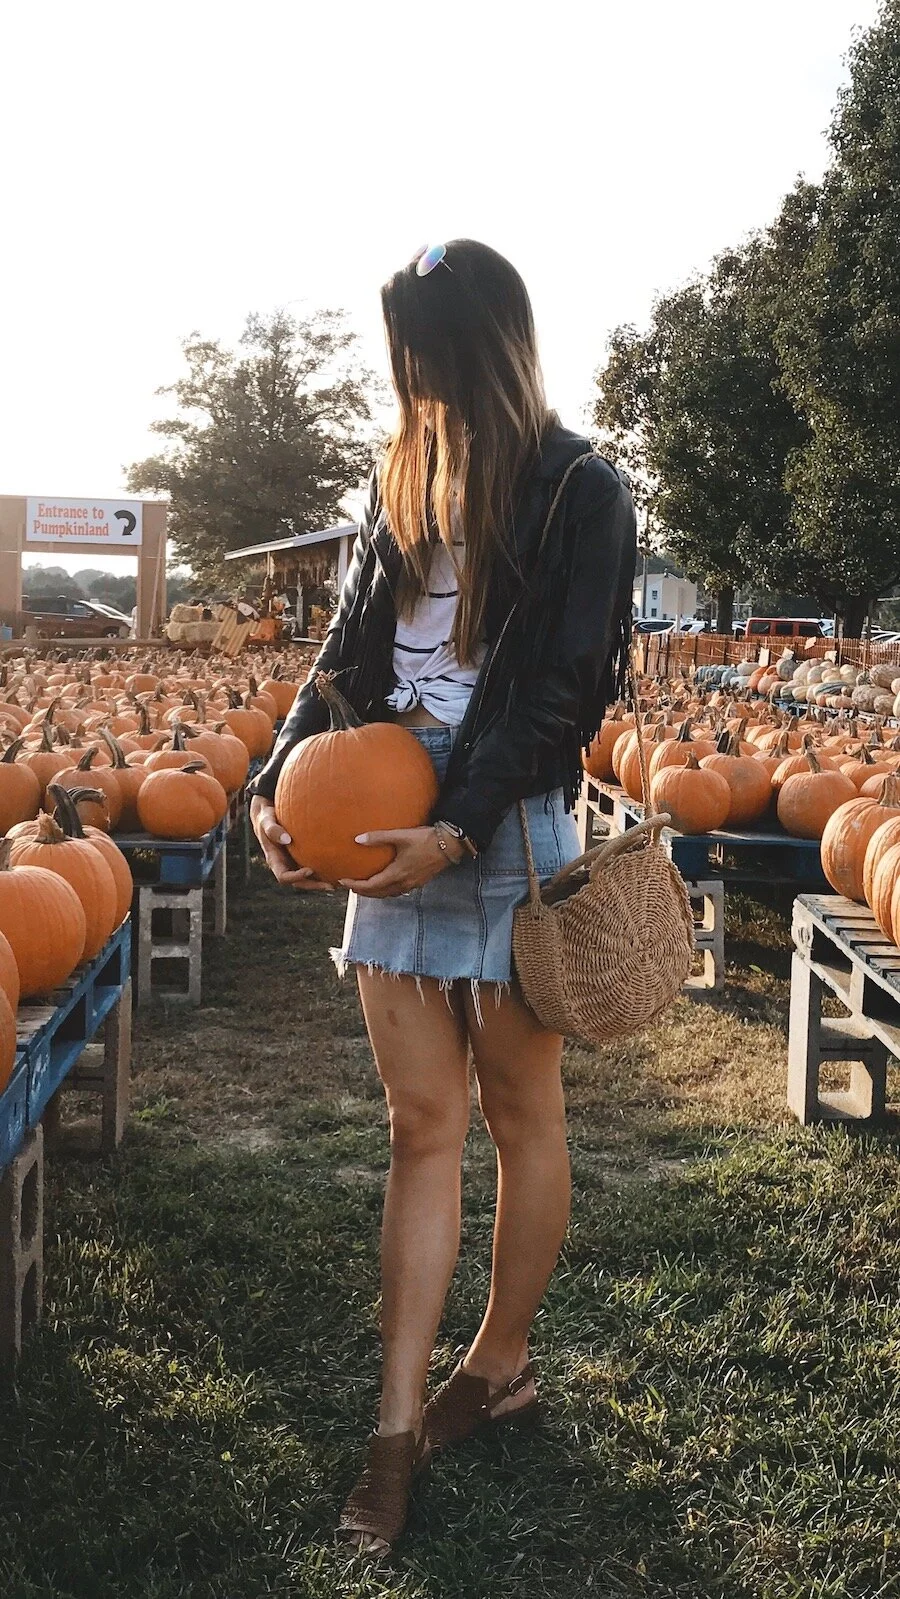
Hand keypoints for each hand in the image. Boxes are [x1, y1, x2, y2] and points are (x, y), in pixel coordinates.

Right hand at [250, 796, 333, 891]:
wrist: (269, 815)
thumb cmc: (267, 817)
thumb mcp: (266, 821)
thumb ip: (273, 830)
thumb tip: (287, 839)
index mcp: (275, 861)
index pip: (284, 877)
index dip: (297, 877)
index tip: (310, 870)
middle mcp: (285, 865)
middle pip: (299, 883)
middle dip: (314, 885)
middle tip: (331, 885)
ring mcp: (294, 862)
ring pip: (309, 878)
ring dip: (322, 882)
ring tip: (340, 882)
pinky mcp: (302, 856)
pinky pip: (314, 865)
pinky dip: (325, 868)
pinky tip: (341, 865)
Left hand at [340, 826, 462, 897]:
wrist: (449, 845)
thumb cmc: (425, 840)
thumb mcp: (400, 836)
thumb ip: (379, 837)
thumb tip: (357, 839)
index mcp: (396, 874)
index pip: (370, 885)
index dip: (355, 884)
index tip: (342, 881)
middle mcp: (403, 883)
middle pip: (378, 893)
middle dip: (362, 891)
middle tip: (350, 886)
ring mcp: (412, 884)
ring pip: (388, 894)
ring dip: (375, 893)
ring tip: (365, 887)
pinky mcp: (419, 882)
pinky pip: (398, 891)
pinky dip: (387, 890)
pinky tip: (386, 883)